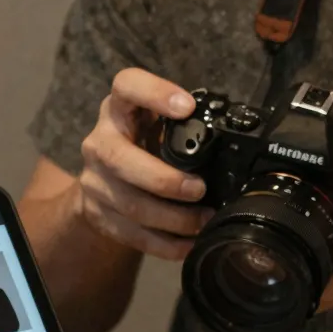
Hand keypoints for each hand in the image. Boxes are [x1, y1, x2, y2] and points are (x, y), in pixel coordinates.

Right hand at [72, 67, 213, 260]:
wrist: (106, 183)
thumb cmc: (145, 146)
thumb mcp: (159, 127)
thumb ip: (184, 129)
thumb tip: (238, 145)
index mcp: (120, 109)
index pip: (127, 86)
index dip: (154, 93)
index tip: (187, 107)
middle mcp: (100, 141)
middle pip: (120, 159)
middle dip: (164, 179)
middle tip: (200, 189)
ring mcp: (94, 180)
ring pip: (130, 203)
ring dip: (173, 218)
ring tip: (204, 220)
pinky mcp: (96, 213)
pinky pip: (131, 234)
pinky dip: (165, 244)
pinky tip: (189, 245)